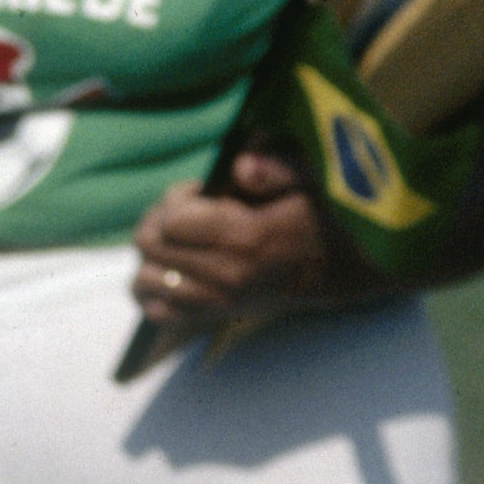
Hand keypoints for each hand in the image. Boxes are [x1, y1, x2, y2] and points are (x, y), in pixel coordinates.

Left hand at [128, 150, 357, 324]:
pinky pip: (158, 311)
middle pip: (150, 247)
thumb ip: (276, 169)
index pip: (171, 221)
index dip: (176, 199)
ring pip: (144, 279)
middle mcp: (226, 275)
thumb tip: (241, 167)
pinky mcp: (213, 316)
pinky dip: (154, 291)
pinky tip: (171, 271)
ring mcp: (217, 301)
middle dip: (158, 220)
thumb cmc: (317, 216)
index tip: (198, 193)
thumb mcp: (308, 181)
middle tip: (183, 212)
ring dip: (151, 255)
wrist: (339, 268)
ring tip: (177, 240)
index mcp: (247, 239)